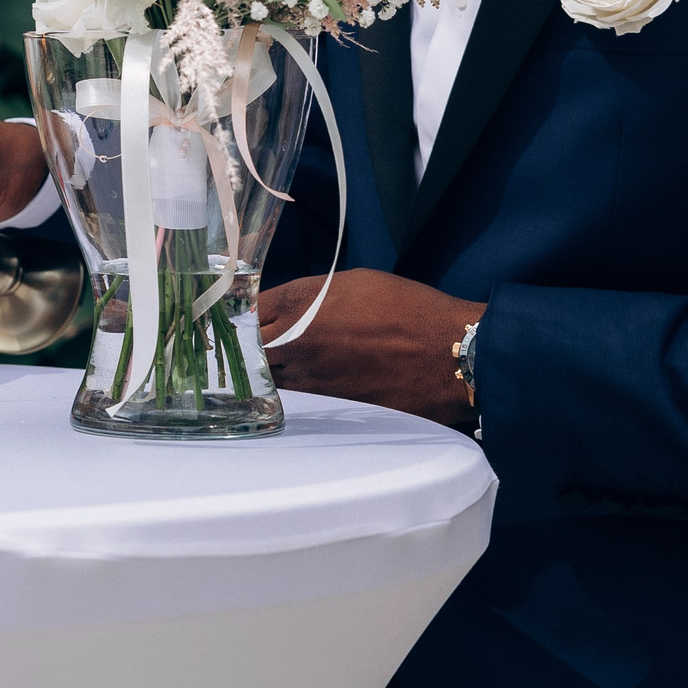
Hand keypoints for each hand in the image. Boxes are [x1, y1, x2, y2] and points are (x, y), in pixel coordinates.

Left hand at [258, 269, 484, 429]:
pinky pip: (296, 398)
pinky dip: (291, 391)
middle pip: (248, 345)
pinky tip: (299, 386)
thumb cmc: (407, 308)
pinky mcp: (328, 405)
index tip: (237, 316)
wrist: (449, 354)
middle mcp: (297, 340)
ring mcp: (310, 376)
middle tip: (244, 345)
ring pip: (268, 376)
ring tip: (270, 366)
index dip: (241, 311)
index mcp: (301, 302)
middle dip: (244, 344)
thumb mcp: (353, 282)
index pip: (249, 308)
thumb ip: (309, 295)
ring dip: (266, 370)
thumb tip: (283, 307)